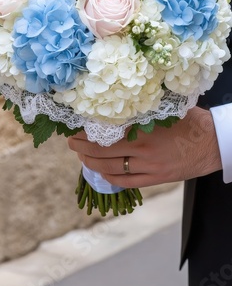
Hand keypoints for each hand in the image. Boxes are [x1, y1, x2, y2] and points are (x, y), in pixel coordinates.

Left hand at [68, 107, 221, 187]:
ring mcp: (148, 167)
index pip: (105, 131)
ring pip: (110, 168)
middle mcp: (142, 149)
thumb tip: (116, 104)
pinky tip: (100, 172)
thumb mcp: (164, 110)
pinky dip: (109, 177)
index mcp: (143, 129)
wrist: (214, 143)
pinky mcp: (155, 179)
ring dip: (90, 163)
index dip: (87, 131)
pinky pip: (126, 182)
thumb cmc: (190, 121)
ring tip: (80, 156)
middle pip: (102, 151)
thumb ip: (141, 111)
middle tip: (70, 142)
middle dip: (81, 147)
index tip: (76, 127)